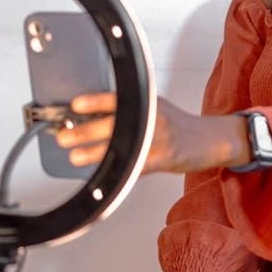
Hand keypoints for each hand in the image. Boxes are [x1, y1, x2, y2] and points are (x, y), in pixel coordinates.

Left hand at [56, 93, 252, 173]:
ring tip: (75, 156)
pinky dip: (117, 169)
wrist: (207, 140)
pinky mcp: (161, 160)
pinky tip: (103, 173)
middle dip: (85, 131)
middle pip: (115, 124)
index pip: (118, 99)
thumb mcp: (154, 106)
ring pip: (121, 147)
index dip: (95, 101)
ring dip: (94, 153)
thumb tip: (88, 117)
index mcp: (149, 102)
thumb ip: (129, 110)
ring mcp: (158, 140)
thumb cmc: (176, 124)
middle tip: (64, 136)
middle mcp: (153, 118)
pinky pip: (134, 166)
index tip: (76, 105)